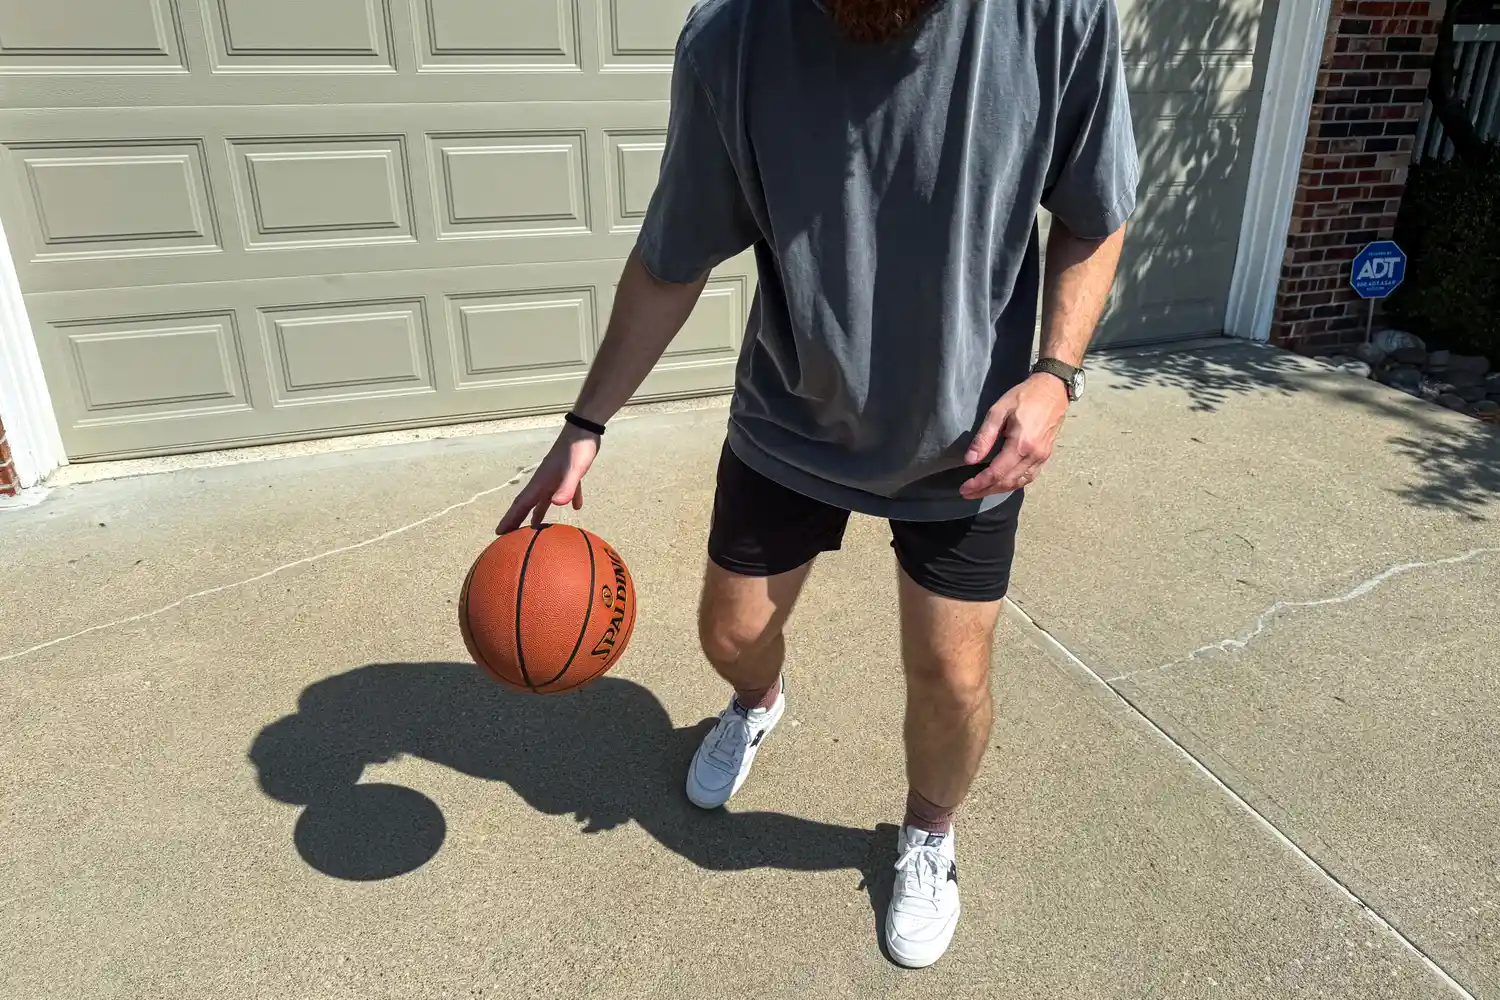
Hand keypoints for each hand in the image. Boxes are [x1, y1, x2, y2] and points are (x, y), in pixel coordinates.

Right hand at [496, 426, 600, 533]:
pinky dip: (564, 499)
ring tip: (535, 528)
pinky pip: (563, 490)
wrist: (584, 429)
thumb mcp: (575, 470)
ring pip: (543, 499)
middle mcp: (544, 481)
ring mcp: (555, 476)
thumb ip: (567, 487)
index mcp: (542, 482)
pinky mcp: (568, 472)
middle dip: (518, 519)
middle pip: (528, 504)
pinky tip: (574, 507)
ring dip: (538, 513)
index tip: (499, 533)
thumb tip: (557, 505)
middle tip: (509, 536)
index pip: (522, 504)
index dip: (511, 518)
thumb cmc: (578, 449)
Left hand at [959, 374, 1069, 498]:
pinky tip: (1003, 484)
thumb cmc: (1024, 397)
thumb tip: (970, 460)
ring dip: (999, 490)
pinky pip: (1029, 477)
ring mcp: (1042, 457)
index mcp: (1021, 444)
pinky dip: (1014, 484)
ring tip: (982, 491)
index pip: (996, 473)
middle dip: (986, 490)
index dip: (979, 484)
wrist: (1053, 389)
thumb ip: (984, 437)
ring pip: (1019, 483)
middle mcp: (1034, 455)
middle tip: (968, 493)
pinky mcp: (1046, 456)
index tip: (964, 488)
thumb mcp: (998, 411)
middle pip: (1007, 482)